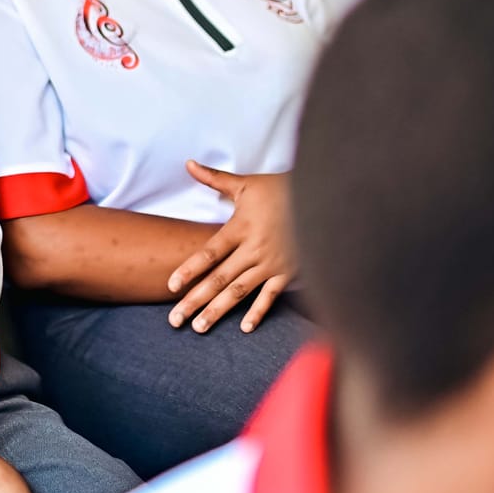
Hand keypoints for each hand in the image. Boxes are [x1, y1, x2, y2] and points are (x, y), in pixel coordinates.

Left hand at [168, 164, 293, 334]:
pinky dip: (258, 312)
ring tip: (199, 327)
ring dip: (218, 311)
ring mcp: (271, 264)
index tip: (171, 286)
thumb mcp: (246, 184)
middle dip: (195, 300)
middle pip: (219, 279)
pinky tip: (244, 328)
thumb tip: (188, 164)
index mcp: (240, 228)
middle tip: (175, 319)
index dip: (189, 269)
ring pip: (240, 292)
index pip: (209, 253)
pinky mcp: (288, 272)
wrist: (322, 199)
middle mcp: (254, 249)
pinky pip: (270, 296)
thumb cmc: (280, 190)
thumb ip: (214, 179)